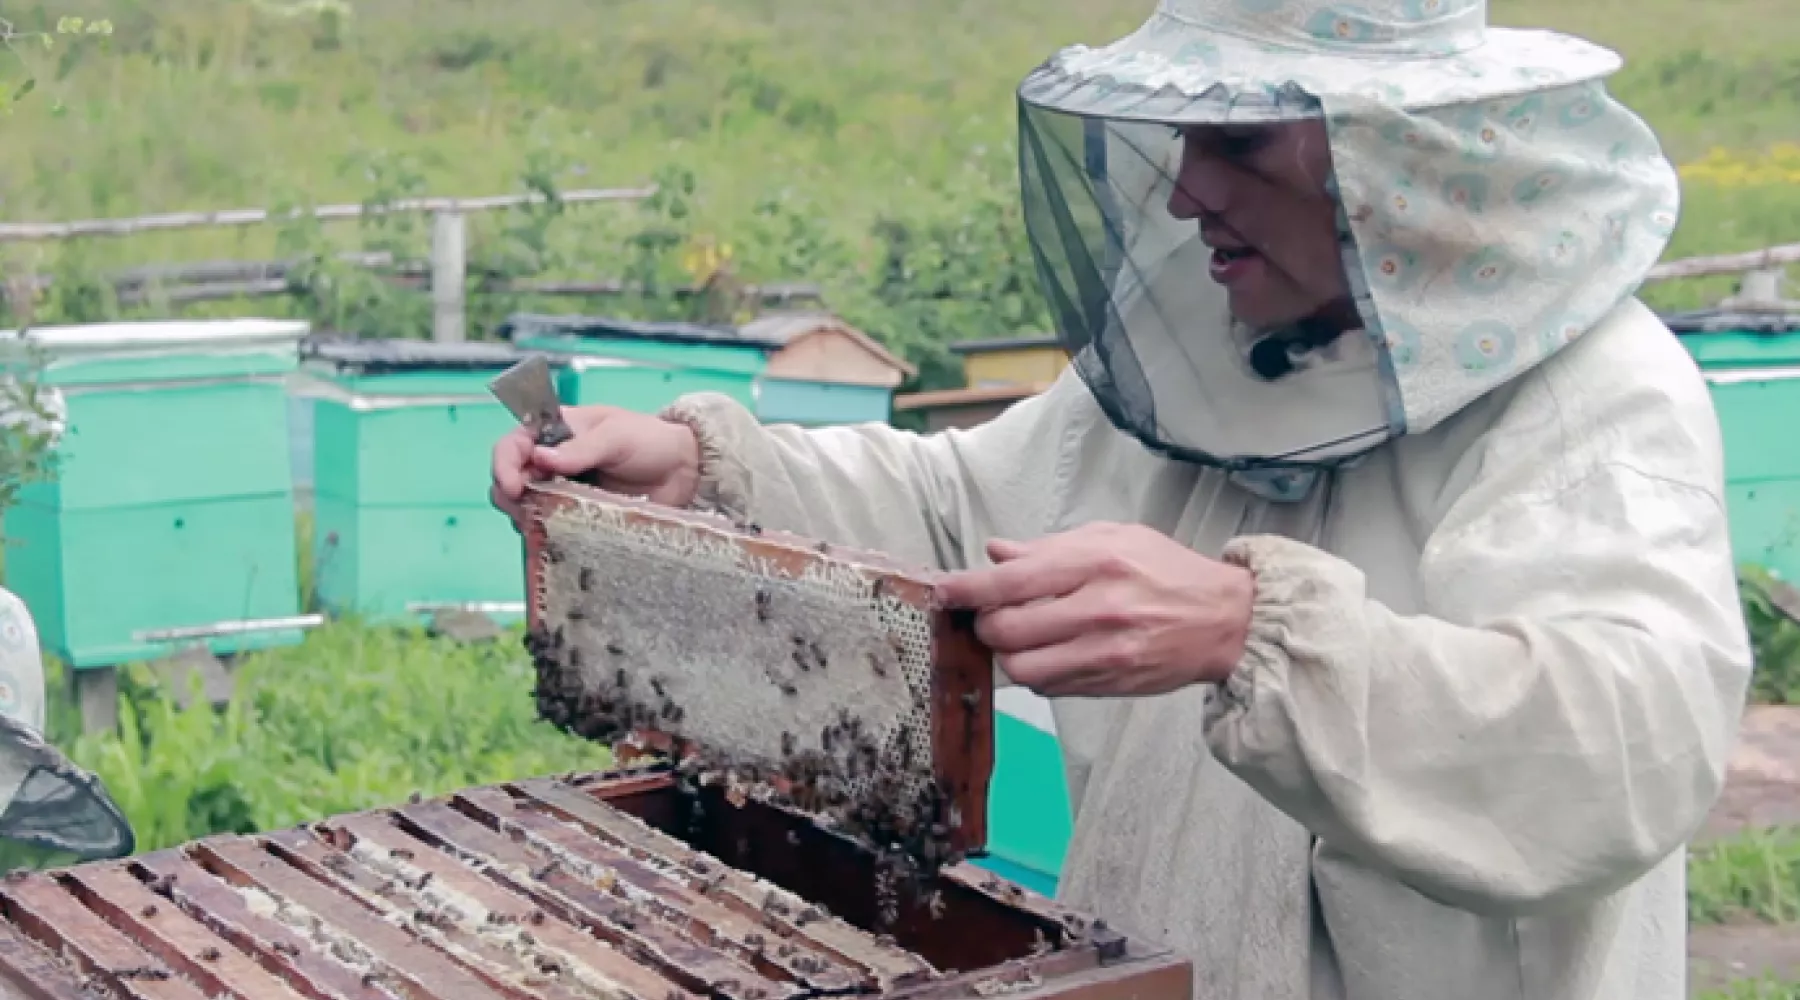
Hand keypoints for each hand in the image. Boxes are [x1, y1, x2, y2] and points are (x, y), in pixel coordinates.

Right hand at [490, 404, 702, 527]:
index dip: (504, 465)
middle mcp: (551, 461)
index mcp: (555, 431)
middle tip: (527, 512)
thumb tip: (541, 458)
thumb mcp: (617, 436)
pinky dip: (546, 532)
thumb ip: (581, 447)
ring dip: (526, 517)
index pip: (512, 445)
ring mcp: (561, 490)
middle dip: (510, 497)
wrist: (683, 473)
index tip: (514, 487)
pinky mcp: (574, 515)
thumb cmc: (651, 441)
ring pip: (524, 507)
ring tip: (546, 523)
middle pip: (510, 479)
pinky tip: (558, 535)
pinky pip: (549, 526)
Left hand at [936, 522, 1254, 696]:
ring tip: (1020, 638)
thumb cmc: (1167, 571)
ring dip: (1009, 655)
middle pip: (1009, 632)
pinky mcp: (1109, 684)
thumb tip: (996, 552)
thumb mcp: (1113, 539)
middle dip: (986, 626)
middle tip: (991, 616)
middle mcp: (1099, 609)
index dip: (969, 589)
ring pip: (1024, 668)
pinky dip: (1038, 672)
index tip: (945, 591)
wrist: (1225, 621)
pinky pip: (1050, 687)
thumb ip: (1050, 548)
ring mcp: (1105, 653)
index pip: (1014, 581)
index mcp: (1097, 562)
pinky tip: (1051, 653)